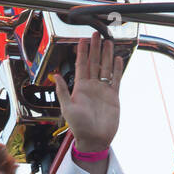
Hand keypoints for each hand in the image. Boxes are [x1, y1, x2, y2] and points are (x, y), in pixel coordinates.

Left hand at [54, 32, 124, 152]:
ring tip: (109, 42)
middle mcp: (92, 86)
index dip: (82, 52)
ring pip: (105, 68)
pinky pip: (116, 79)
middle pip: (94, 62)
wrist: (94, 139)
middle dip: (95, 48)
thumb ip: (63, 91)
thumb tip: (55, 76)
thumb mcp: (67, 108)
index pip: (81, 65)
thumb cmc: (79, 127)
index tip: (83, 40)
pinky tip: (118, 58)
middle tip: (97, 34)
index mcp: (80, 87)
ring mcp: (103, 90)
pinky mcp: (113, 96)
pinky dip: (117, 69)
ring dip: (107, 55)